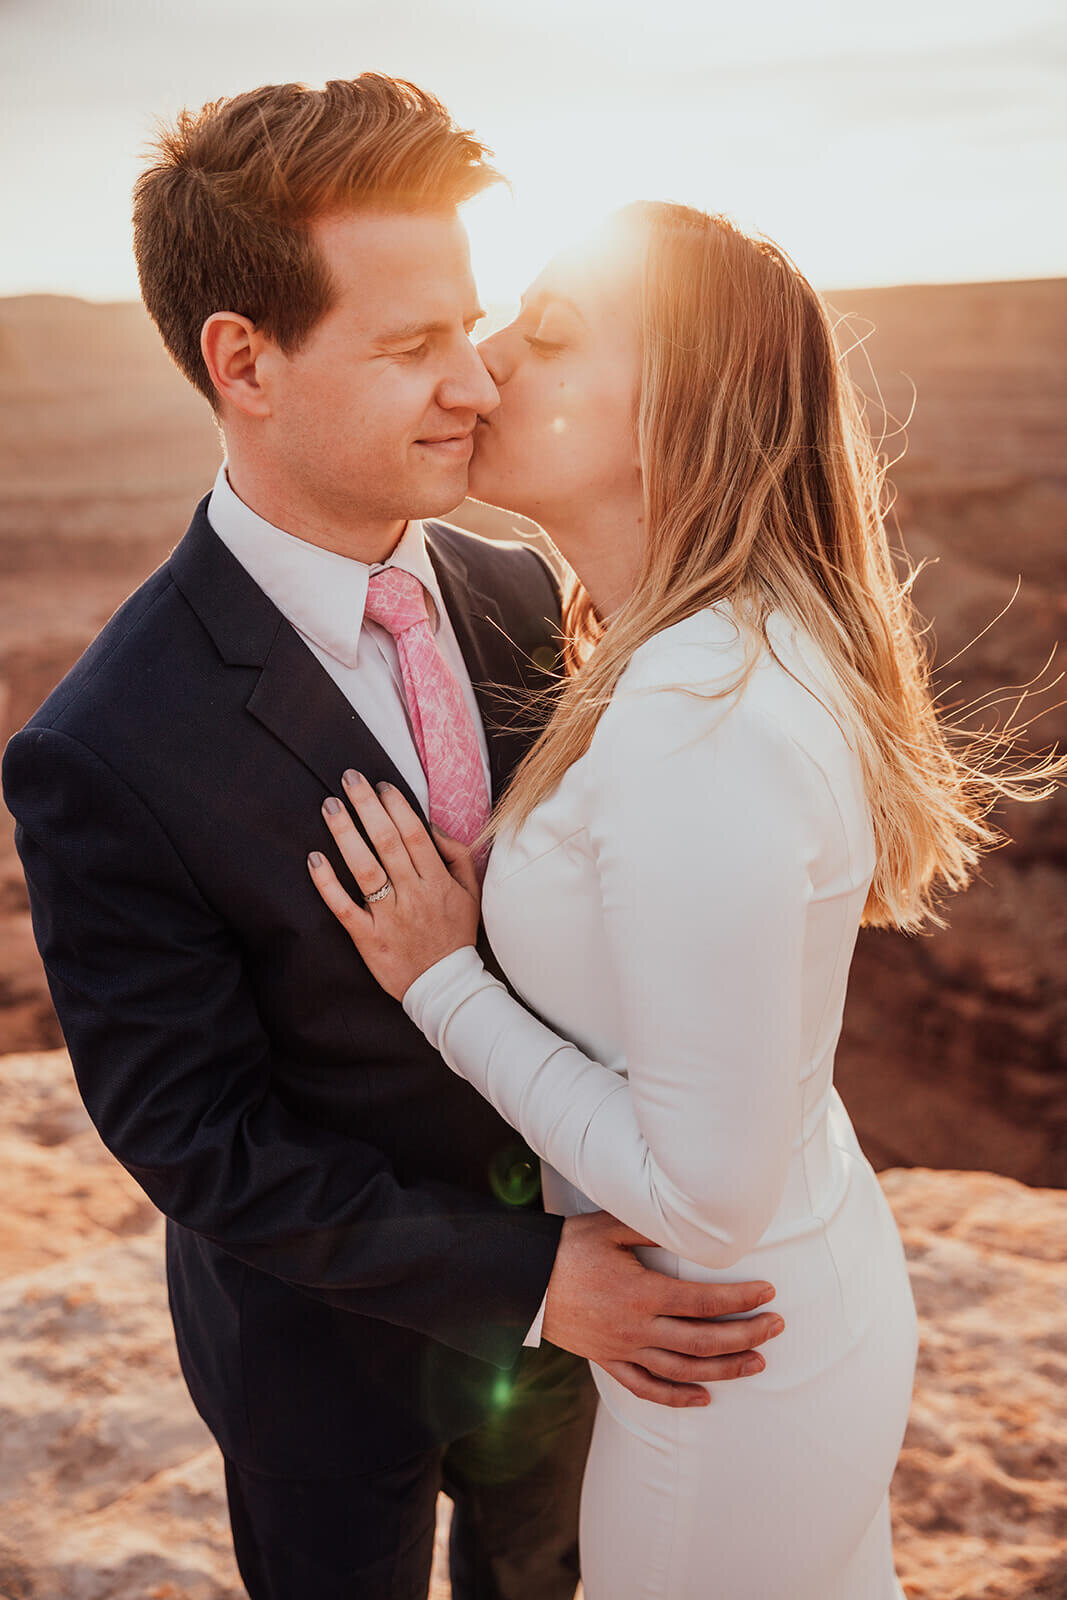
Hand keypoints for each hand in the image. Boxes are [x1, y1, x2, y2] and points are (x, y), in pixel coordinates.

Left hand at [309, 770, 480, 999]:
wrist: (444, 987)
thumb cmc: (455, 934)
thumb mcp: (470, 893)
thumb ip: (456, 855)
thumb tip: (430, 824)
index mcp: (437, 882)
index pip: (415, 835)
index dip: (396, 806)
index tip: (381, 785)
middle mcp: (413, 895)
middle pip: (387, 842)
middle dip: (367, 806)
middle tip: (348, 779)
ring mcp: (389, 917)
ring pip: (364, 869)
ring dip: (345, 834)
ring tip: (331, 806)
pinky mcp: (368, 938)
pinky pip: (344, 908)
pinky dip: (327, 883)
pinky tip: (314, 858)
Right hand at [541, 1211, 783, 1407]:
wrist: (523, 1280)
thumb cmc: (567, 1246)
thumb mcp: (610, 1228)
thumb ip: (652, 1230)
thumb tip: (692, 1226)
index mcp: (642, 1292)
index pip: (704, 1300)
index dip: (740, 1299)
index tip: (768, 1293)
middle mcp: (636, 1326)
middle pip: (703, 1340)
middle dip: (746, 1335)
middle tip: (776, 1327)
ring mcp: (622, 1349)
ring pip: (682, 1370)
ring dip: (724, 1369)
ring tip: (756, 1363)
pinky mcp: (608, 1361)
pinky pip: (646, 1387)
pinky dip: (677, 1397)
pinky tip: (704, 1398)